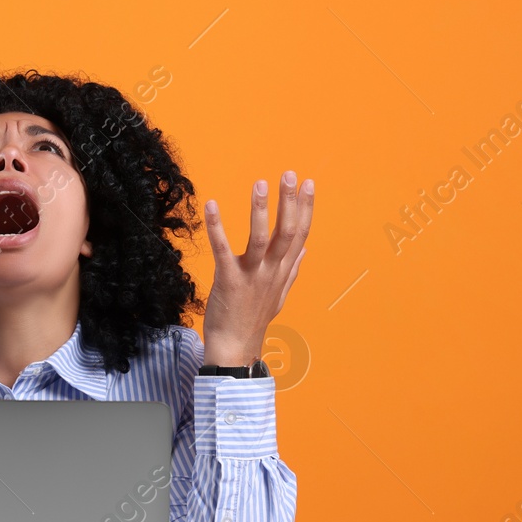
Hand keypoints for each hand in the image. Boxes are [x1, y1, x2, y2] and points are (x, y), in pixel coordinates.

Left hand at [202, 170, 313, 367]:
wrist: (235, 347)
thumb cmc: (254, 318)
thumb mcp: (279, 294)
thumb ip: (292, 269)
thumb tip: (305, 249)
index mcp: (283, 271)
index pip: (300, 234)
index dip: (306, 208)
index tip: (309, 183)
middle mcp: (271, 271)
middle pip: (286, 232)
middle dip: (289, 202)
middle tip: (289, 174)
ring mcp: (251, 276)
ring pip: (260, 239)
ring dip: (260, 210)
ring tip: (260, 184)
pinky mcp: (229, 280)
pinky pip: (223, 250)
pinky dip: (217, 227)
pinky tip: (212, 205)